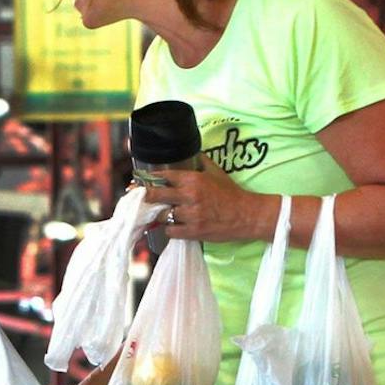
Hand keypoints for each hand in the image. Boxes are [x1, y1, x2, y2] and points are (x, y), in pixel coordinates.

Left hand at [140, 157, 264, 243]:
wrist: (247, 215)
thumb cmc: (231, 193)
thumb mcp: (216, 172)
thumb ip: (201, 162)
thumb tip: (191, 153)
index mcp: (193, 179)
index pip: (162, 176)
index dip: (148, 179)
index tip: (139, 182)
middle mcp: (189, 196)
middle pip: (155, 196)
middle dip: (144, 197)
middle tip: (138, 198)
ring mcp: (190, 215)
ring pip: (161, 215)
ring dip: (160, 215)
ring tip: (161, 214)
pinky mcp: (194, 232)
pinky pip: (170, 231)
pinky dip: (170, 229)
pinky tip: (174, 226)